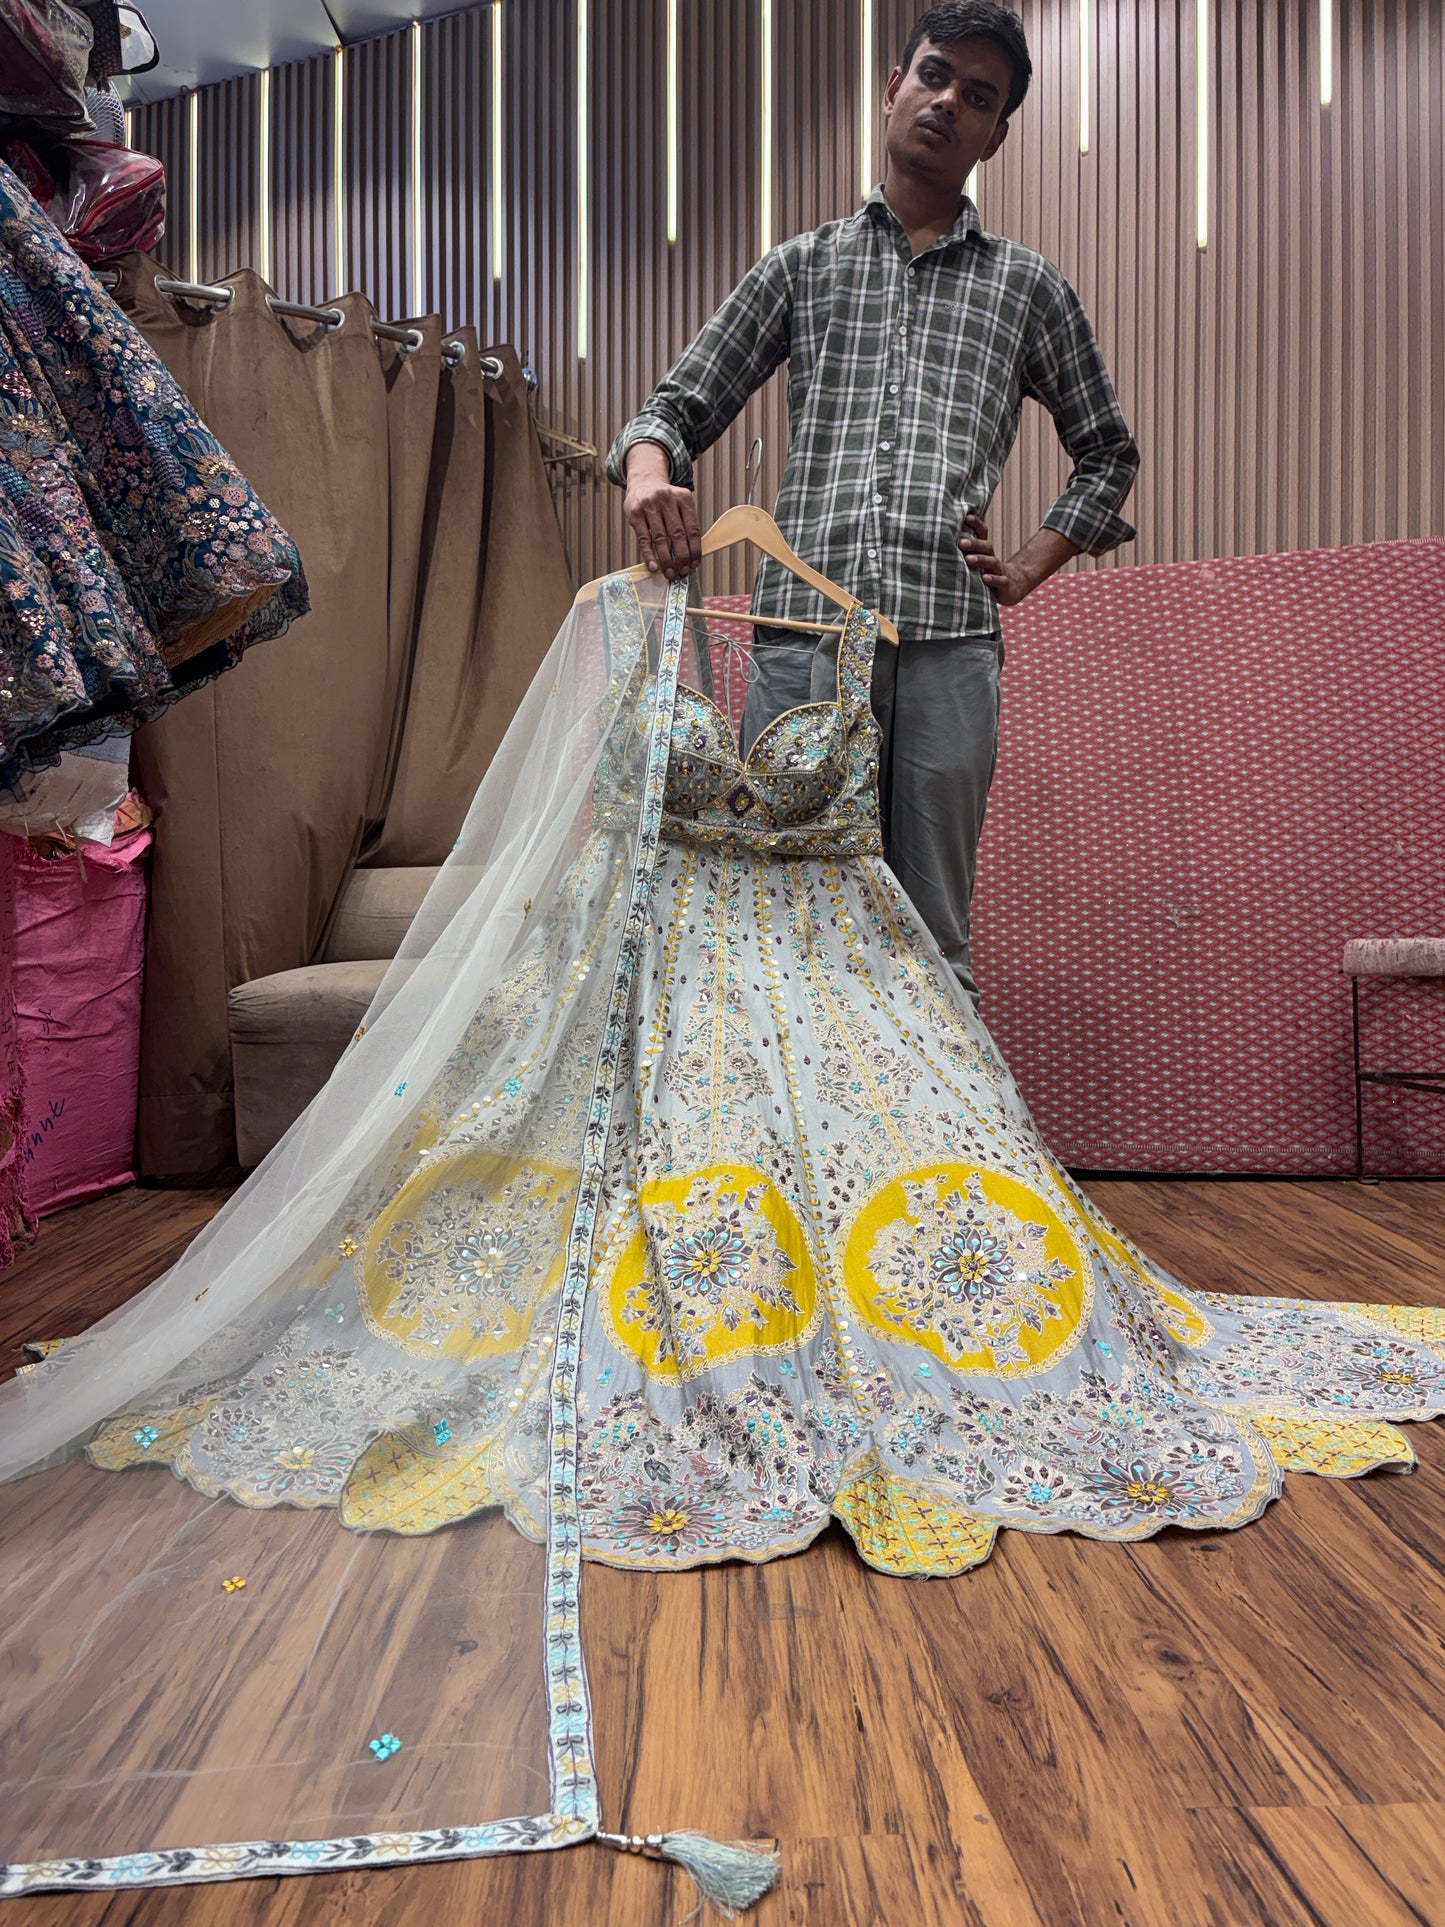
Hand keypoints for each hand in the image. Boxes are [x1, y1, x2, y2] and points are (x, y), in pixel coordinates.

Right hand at [623, 444, 702, 580]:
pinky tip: (654, 567)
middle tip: (683, 571)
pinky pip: (644, 539)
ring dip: (666, 559)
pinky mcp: (635, 513)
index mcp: (684, 498)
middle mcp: (667, 499)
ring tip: (669, 573)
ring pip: (661, 538)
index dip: (695, 549)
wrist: (644, 481)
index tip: (695, 564)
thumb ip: (685, 524)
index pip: (693, 528)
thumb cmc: (665, 500)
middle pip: (678, 534)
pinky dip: (649, 555)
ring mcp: (650, 505)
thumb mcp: (679, 504)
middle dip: (682, 557)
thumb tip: (690, 557)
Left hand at [957, 514, 1031, 606]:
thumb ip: (965, 551)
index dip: (976, 524)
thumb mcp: (978, 561)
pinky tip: (984, 578)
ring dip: (980, 559)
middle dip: (974, 543)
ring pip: (992, 562)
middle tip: (961, 542)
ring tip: (969, 559)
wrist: (1012, 587)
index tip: (967, 517)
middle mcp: (992, 558)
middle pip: (986, 547)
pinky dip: (993, 579)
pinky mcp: (1004, 585)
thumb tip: (941, 538)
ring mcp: (999, 571)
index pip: (982, 533)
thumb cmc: (987, 572)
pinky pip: (1000, 581)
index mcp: (985, 551)